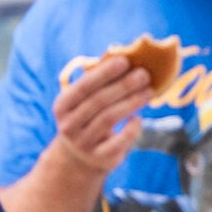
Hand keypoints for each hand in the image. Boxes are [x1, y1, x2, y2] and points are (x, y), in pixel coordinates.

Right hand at [50, 57, 154, 174]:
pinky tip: (139, 118)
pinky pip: (119, 141)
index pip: (84, 86)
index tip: (125, 60)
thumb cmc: (88, 117)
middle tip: (144, 74)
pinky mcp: (100, 158)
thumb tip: (123, 54)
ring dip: (132, 102)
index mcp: (62, 106)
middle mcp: (68, 125)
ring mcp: (83, 143)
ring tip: (149, 91)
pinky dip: (131, 129)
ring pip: (109, 118)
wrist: (80, 157)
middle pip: (99, 102)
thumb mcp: (85, 101)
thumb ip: (99, 81)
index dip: (104, 73)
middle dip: (124, 86)